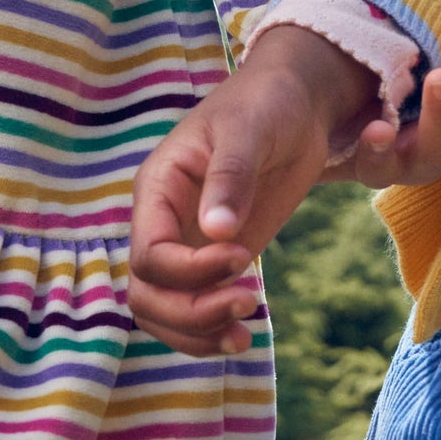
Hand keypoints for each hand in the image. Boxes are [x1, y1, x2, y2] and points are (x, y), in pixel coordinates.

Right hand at [127, 27, 440, 357]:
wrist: (293, 103)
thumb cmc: (266, 105)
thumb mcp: (249, 131)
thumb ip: (231, 177)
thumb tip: (216, 231)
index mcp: (159, 188)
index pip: (150, 254)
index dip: (190, 270)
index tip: (242, 256)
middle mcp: (162, 221)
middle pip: (146, 293)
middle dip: (191, 312)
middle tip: (247, 302)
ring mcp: (185, 244)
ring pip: (161, 311)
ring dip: (196, 332)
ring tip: (242, 335)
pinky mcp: (213, 259)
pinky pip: (192, 308)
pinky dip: (208, 332)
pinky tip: (242, 336)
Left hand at [325, 36, 440, 189]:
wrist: (346, 103)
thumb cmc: (414, 84)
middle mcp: (440, 154)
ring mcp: (404, 165)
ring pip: (421, 160)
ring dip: (423, 126)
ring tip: (416, 94)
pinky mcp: (368, 168)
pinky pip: (374, 169)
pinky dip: (376, 151)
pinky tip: (374, 129)